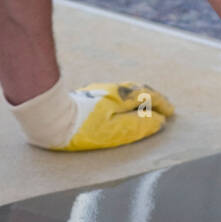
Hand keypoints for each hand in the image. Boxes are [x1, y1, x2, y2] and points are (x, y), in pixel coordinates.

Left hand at [10, 78, 174, 150]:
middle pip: (137, 90)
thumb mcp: (115, 131)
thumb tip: (158, 121)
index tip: (171, 113)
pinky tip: (121, 108)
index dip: (162, 104)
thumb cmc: (82, 128)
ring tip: (146, 108)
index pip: (148, 96)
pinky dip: (125, 100)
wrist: (49, 120)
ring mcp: (97, 92)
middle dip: (153, 99)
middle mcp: (110, 90)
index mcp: (120, 96)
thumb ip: (138, 125)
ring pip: (124, 91)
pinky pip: (113, 95)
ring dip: (139, 98)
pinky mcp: (85, 97)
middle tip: (164, 108)